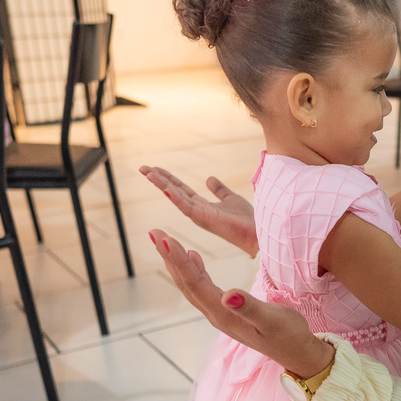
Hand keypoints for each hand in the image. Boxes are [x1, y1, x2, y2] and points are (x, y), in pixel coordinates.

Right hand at [140, 166, 258, 257]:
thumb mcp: (230, 199)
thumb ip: (219, 190)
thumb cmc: (247, 220)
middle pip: (173, 192)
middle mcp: (197, 211)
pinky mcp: (205, 219)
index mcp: (201, 206)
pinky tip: (165, 188)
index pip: (180, 189)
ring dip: (161, 186)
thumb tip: (209, 178)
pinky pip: (187, 207)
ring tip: (148, 173)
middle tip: (143, 168)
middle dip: (158, 180)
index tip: (155, 168)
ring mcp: (199, 216)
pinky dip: (175, 197)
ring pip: (175, 198)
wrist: (258, 232)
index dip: (168, 178)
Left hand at [149, 229, 333, 376]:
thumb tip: (228, 294)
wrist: (297, 353)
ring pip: (192, 285)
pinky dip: (194, 270)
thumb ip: (249, 308)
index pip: (195, 283)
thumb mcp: (272, 320)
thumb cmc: (289, 335)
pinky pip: (203, 287)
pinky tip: (193, 258)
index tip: (166, 240)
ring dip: (178, 263)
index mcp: (224, 314)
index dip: (179, 261)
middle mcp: (216, 314)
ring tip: (166, 241)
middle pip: (186, 283)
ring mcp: (221, 314)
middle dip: (170, 257)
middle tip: (155, 233)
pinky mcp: (227, 311)